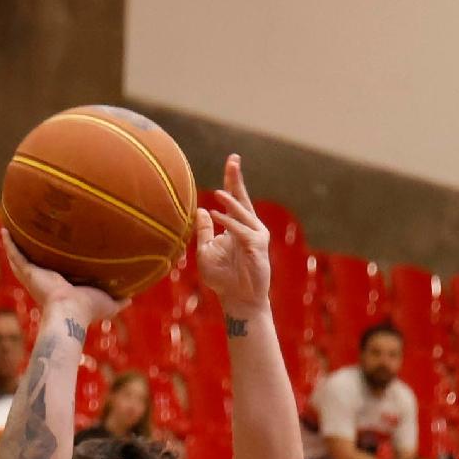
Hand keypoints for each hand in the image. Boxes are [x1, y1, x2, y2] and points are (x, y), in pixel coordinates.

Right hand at [0, 228, 120, 325]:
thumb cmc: (88, 310)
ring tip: (9, 230)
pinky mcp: (28, 272)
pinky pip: (15, 254)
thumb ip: (118, 301)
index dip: (51, 265)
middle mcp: (43, 282)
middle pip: (33, 265)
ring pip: (20, 259)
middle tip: (26, 238)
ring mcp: (34, 277)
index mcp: (59, 288)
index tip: (52, 253)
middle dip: (29, 254)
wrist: (71, 312)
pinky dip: (9, 243)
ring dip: (14, 246)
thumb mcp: (107, 304)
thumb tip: (131, 298)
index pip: (53, 274)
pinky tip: (4, 230)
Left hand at [195, 154, 270, 315]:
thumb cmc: (222, 279)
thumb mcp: (206, 251)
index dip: (232, 180)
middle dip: (237, 179)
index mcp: (236, 226)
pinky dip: (229, 222)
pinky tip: (216, 215)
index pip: (233, 198)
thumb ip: (205, 231)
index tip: (231, 160)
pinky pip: (241, 230)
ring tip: (217, 193)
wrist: (237, 300)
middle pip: (242, 198)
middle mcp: (248, 227)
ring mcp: (255, 235)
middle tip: (233, 159)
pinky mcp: (258, 246)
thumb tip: (201, 209)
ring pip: (241, 213)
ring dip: (230, 202)